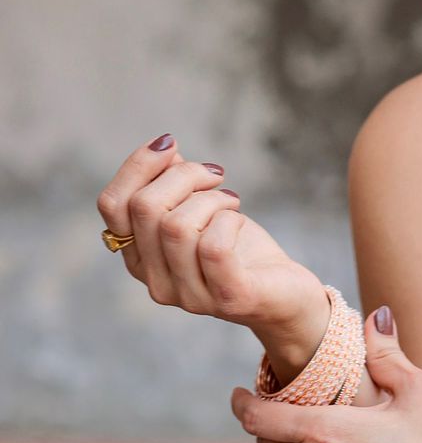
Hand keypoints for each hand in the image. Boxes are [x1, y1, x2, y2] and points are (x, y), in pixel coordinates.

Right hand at [97, 133, 321, 329]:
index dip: (137, 166)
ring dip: (210, 198)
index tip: (170, 143)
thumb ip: (174, 184)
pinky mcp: (228, 299)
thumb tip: (163, 150)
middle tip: (215, 175)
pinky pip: (212, 247)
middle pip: (144, 208)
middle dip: (183, 175)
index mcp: (141, 260)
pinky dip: (229, 219)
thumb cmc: (241, 250)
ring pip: (176, 225)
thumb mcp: (201, 210)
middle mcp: (157, 284)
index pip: (112, 206)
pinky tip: (239, 219)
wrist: (288, 297)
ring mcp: (190, 297)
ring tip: (231, 201)